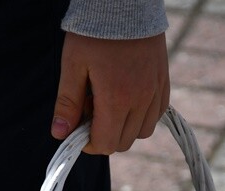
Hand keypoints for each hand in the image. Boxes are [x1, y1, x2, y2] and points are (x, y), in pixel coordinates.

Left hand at [51, 32, 169, 154]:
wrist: (125, 4)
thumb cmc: (94, 33)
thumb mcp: (73, 65)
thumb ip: (67, 103)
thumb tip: (60, 134)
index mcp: (116, 99)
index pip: (105, 143)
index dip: (88, 143)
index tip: (78, 129)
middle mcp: (141, 100)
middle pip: (123, 142)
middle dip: (104, 135)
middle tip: (91, 110)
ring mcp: (155, 93)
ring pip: (142, 132)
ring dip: (124, 128)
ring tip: (109, 104)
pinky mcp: (163, 83)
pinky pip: (156, 115)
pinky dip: (141, 117)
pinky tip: (127, 100)